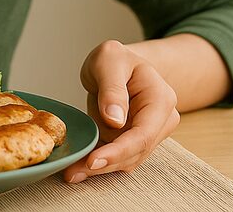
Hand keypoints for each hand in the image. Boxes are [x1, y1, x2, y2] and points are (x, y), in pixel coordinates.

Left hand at [64, 39, 179, 182]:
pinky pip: (117, 157)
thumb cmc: (116, 59)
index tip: (93, 160)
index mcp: (160, 99)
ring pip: (126, 160)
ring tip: (72, 171)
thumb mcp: (109, 60)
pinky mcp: (133, 142)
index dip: (119, 151)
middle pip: (135, 152)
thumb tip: (115, 120)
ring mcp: (150, 133)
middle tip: (73, 172)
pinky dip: (98, 162)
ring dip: (99, 168)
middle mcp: (161, 120)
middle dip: (105, 164)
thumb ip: (112, 88)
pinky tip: (78, 167)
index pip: (143, 134)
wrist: (119, 64)